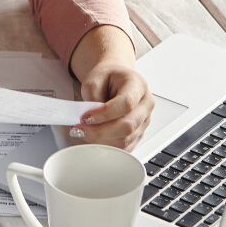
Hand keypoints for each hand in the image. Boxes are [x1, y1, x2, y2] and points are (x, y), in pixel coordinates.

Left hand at [67, 27, 153, 149]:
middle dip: (100, 131)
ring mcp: (144, 121)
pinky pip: (124, 147)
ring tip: (83, 133)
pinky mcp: (139, 134)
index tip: (86, 117)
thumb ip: (92, 97)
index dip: (105, 114)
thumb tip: (89, 119)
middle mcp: (145, 104)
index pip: (126, 103)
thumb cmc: (107, 79)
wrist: (116, 80)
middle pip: (128, 126)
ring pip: (125, 140)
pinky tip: (93, 138)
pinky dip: (106, 146)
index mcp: (138, 85)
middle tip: (80, 129)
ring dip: (101, 140)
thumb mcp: (94, 79)